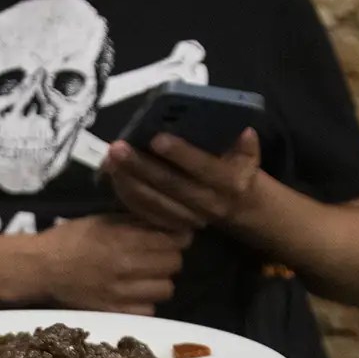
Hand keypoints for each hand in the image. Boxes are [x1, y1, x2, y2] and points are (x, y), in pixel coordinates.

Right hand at [35, 214, 191, 314]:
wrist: (40, 268)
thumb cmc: (71, 239)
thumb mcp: (104, 220)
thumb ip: (136, 222)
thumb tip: (169, 221)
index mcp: (125, 238)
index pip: (176, 239)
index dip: (178, 236)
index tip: (171, 237)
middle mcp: (128, 266)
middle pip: (175, 264)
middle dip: (169, 258)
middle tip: (156, 257)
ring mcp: (122, 292)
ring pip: (166, 289)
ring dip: (159, 282)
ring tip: (146, 277)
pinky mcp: (114, 312)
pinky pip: (148, 310)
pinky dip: (145, 302)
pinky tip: (134, 294)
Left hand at [103, 128, 261, 232]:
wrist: (236, 208)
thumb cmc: (237, 171)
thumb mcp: (249, 157)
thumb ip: (245, 145)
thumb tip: (244, 132)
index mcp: (228, 183)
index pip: (203, 167)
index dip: (181, 154)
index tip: (156, 138)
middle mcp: (207, 204)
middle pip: (170, 185)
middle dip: (141, 166)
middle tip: (118, 148)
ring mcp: (186, 218)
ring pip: (152, 201)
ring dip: (128, 181)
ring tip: (109, 161)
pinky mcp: (170, 225)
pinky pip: (144, 212)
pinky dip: (126, 195)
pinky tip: (112, 177)